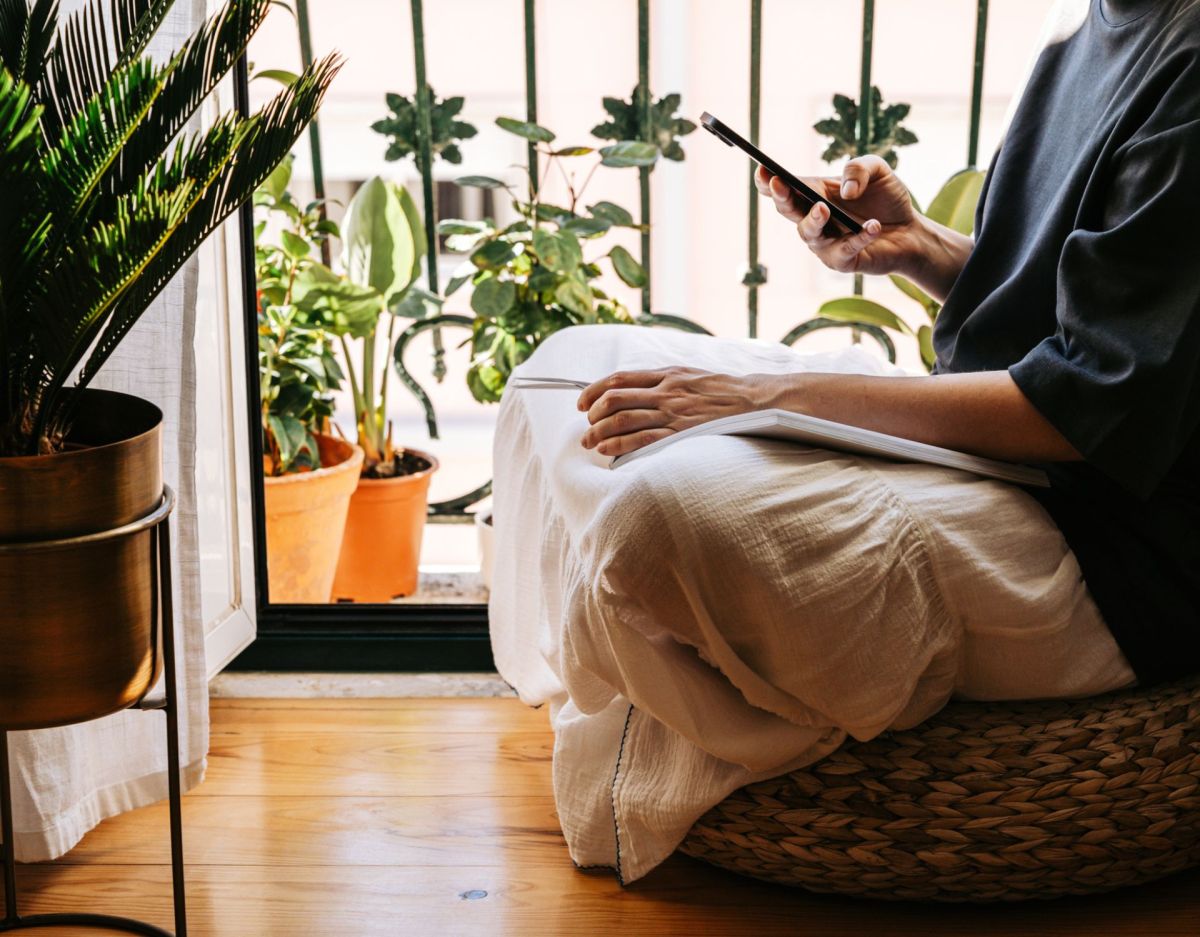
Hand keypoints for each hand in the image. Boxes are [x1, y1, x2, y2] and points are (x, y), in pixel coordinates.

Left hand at [577, 367, 770, 456]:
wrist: (757, 403)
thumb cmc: (724, 392)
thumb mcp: (691, 376)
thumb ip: (664, 381)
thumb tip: (633, 390)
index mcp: (668, 374)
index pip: (619, 379)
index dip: (594, 390)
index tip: (582, 402)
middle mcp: (667, 391)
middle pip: (615, 399)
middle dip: (593, 413)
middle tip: (586, 425)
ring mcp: (674, 414)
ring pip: (624, 420)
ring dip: (600, 432)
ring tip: (590, 442)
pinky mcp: (682, 434)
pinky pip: (643, 440)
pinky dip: (620, 445)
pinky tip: (608, 451)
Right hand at [754, 156, 926, 276]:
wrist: (911, 231)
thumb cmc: (887, 200)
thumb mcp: (878, 171)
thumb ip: (860, 168)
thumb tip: (846, 191)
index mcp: (815, 193)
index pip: (785, 187)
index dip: (768, 181)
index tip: (762, 171)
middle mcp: (814, 219)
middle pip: (788, 209)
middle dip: (781, 197)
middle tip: (779, 184)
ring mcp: (825, 242)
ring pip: (808, 233)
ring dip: (814, 220)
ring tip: (824, 209)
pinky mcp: (843, 261)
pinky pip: (845, 250)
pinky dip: (859, 238)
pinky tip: (872, 227)